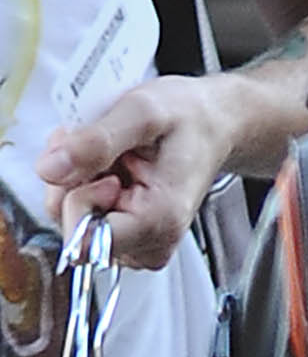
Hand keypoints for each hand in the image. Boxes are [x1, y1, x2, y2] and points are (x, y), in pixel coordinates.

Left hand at [37, 76, 244, 267]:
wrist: (209, 124)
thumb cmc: (187, 119)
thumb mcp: (142, 112)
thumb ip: (95, 141)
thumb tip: (49, 170)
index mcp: (159, 220)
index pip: (84, 239)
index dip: (78, 194)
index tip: (106, 165)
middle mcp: (151, 243)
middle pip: (73, 229)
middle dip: (74, 181)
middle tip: (104, 150)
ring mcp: (138, 244)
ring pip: (72, 222)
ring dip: (77, 180)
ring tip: (109, 155)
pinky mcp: (127, 237)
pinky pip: (82, 219)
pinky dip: (84, 187)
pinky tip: (109, 167)